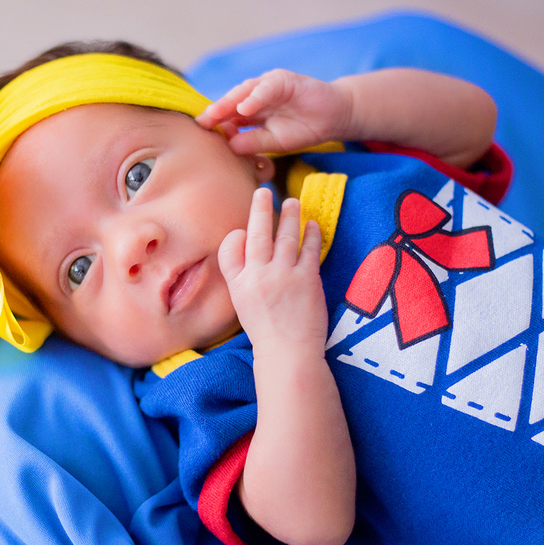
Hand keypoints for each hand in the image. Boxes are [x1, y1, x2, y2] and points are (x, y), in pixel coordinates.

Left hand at [196, 69, 350, 154]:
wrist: (333, 118)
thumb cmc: (303, 129)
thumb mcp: (274, 142)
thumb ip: (252, 142)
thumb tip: (229, 147)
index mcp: (250, 112)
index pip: (227, 117)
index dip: (214, 124)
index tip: (199, 135)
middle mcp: (255, 96)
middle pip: (231, 103)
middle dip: (215, 113)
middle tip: (200, 123)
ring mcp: (268, 86)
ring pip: (244, 92)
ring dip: (230, 102)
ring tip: (215, 114)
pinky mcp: (284, 79)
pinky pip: (267, 87)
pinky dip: (255, 97)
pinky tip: (245, 108)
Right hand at [218, 188, 326, 354]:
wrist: (289, 353)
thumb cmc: (266, 331)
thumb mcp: (242, 304)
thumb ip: (242, 275)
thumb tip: (247, 245)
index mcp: (239, 284)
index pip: (231, 248)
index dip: (237, 234)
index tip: (244, 227)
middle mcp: (258, 276)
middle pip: (258, 233)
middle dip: (260, 209)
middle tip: (264, 191)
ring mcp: (284, 275)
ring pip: (285, 235)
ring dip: (289, 215)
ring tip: (291, 201)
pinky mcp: (307, 279)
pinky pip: (309, 248)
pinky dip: (310, 234)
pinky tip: (311, 225)